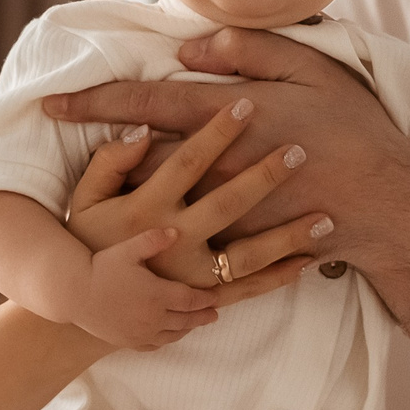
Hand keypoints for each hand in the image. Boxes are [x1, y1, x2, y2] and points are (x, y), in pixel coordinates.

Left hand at [44, 27, 409, 275]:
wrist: (385, 204)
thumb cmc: (354, 129)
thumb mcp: (310, 70)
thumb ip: (250, 51)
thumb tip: (191, 48)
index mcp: (231, 113)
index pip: (146, 102)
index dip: (95, 102)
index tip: (51, 103)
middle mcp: (216, 163)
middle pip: (136, 152)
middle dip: (91, 144)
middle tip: (54, 137)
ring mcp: (222, 207)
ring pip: (154, 194)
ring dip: (116, 186)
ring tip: (81, 178)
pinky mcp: (234, 241)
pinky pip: (182, 229)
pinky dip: (154, 219)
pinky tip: (133, 217)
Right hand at [65, 96, 329, 298]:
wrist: (84, 306)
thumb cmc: (88, 238)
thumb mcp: (86, 196)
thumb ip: (112, 159)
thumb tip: (143, 128)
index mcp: (144, 207)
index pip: (186, 161)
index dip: (217, 131)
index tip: (248, 102)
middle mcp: (169, 241)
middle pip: (226, 204)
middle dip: (264, 176)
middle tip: (300, 151)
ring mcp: (187, 276)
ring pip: (246, 255)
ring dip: (286, 236)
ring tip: (324, 216)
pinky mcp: (199, 301)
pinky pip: (245, 290)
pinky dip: (279, 277)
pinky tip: (311, 259)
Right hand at [68, 226, 224, 350]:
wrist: (73, 293)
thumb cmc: (100, 267)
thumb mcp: (128, 249)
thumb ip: (154, 239)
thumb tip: (176, 232)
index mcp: (158, 294)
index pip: (191, 299)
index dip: (206, 299)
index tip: (216, 297)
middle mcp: (153, 317)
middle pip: (186, 319)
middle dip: (202, 316)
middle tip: (214, 315)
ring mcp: (140, 332)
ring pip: (172, 335)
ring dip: (186, 329)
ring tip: (194, 324)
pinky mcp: (127, 341)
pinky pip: (153, 345)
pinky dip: (165, 340)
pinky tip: (168, 335)